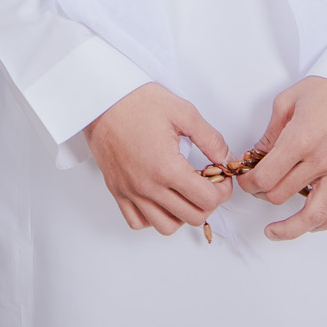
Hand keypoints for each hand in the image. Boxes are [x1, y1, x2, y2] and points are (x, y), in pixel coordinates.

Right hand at [85, 83, 233, 234]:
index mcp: (166, 168)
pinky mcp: (117, 191)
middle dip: (207, 202)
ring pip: (166, 226)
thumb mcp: (183, 112)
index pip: (208, 200)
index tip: (220, 176)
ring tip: (183, 191)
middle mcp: (148, 186)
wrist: (100, 99)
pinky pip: (137, 222)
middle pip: (192, 217)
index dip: (223, 190)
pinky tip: (160, 197)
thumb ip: (211, 139)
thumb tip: (226, 159)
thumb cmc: (137, 101)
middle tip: (206, 182)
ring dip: (182, 214)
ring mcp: (130, 192)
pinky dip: (152, 217)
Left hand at [238, 75, 326, 239]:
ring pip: (313, 215)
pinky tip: (313, 225)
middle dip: (261, 195)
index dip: (248, 183)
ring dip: (290, 228)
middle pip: (281, 196)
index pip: (265, 178)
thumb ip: (270, 132)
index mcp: (299, 141)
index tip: (244, 179)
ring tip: (275, 232)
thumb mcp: (288, 101)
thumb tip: (256, 154)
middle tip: (255, 189)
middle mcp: (320, 161)